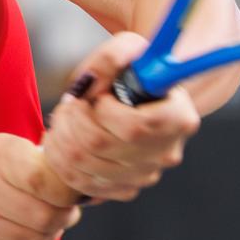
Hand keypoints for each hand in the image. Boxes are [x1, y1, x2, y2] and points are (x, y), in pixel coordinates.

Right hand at [0, 134, 80, 239]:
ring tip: (47, 225)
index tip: (71, 192)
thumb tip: (71, 175)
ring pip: (34, 239)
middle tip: (66, 212)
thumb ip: (29, 159)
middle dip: (65, 217)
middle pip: (46, 216)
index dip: (68, 191)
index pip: (47, 180)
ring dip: (49, 235)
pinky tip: (29, 238)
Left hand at [42, 32, 199, 202]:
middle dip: (72, 120)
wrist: (142, 99)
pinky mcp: (124, 189)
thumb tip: (88, 83)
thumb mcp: (130, 49)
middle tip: (69, 104)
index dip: (104, 111)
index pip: (134, 127)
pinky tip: (60, 138)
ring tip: (61, 117)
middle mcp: (165, 153)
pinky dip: (60, 159)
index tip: (100, 96)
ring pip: (84, 165)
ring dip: (60, 137)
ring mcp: (144, 176)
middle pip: (100, 146)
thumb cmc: (137, 71)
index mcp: (179, 119)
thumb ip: (111, 58)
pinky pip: (80, 183)